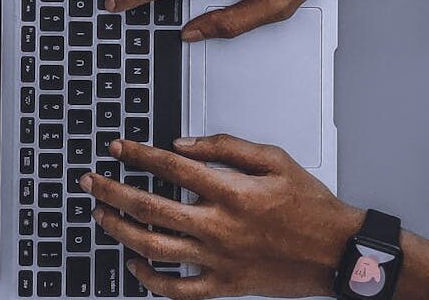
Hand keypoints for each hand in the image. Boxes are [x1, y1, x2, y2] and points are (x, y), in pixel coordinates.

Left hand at [79, 135, 364, 298]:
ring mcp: (218, 258)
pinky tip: (134, 264)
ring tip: (100, 216)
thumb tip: (182, 143)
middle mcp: (218, 226)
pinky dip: (150, 279)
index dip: (138, 155)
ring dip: (120, 230)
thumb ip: (226, 147)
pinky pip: (177, 288)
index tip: (117, 149)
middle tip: (90, 182)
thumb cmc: (310, 206)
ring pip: (154, 247)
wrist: (337, 252)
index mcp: (230, 192)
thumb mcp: (275, 160)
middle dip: (112, 191)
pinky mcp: (223, 284)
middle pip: (149, 207)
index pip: (170, 167)